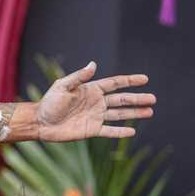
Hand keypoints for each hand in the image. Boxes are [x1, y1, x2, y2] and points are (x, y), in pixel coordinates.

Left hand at [37, 62, 155, 140]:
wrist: (40, 122)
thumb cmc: (49, 102)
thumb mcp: (63, 86)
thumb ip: (80, 77)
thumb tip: (94, 64)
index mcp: (91, 89)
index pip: (115, 83)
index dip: (130, 81)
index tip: (145, 79)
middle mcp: (96, 102)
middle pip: (122, 100)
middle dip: (137, 99)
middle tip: (154, 98)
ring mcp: (95, 116)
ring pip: (119, 115)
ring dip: (134, 113)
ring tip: (150, 112)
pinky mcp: (91, 130)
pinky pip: (109, 131)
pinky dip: (120, 131)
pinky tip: (132, 131)